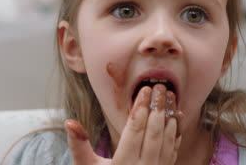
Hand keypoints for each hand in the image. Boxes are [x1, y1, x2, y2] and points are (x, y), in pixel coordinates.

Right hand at [65, 84, 182, 164]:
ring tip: (170, 97)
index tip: (144, 90)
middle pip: (154, 131)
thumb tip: (69, 121)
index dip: (140, 107)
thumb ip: (79, 146)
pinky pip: (173, 150)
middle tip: (160, 87)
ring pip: (167, 140)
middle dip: (158, 107)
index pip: (136, 129)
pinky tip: (177, 117)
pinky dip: (176, 132)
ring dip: (170, 117)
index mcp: (123, 164)